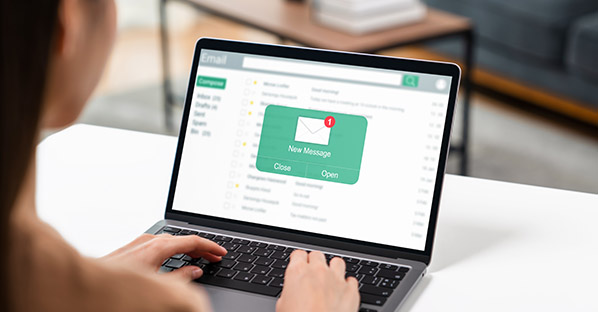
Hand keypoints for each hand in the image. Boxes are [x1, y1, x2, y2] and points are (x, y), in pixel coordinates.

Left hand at [101, 233, 226, 279]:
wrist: (86, 286)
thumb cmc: (118, 288)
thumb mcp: (157, 285)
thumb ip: (180, 277)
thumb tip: (195, 271)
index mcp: (158, 246)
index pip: (192, 241)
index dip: (210, 247)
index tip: (221, 253)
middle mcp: (148, 240)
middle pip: (182, 239)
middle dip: (201, 248)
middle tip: (214, 257)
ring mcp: (138, 242)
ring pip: (170, 241)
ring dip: (186, 249)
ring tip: (198, 258)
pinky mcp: (131, 248)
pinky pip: (158, 244)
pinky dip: (173, 250)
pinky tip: (174, 258)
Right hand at [277, 250, 359, 311]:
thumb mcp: (282, 306)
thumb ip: (289, 292)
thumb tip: (292, 294)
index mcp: (298, 272)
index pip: (298, 254)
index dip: (298, 261)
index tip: (299, 265)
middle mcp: (318, 271)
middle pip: (317, 255)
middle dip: (314, 263)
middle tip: (312, 276)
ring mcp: (337, 279)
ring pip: (337, 262)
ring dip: (333, 269)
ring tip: (330, 280)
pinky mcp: (351, 291)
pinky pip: (351, 280)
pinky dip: (347, 286)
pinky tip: (342, 293)